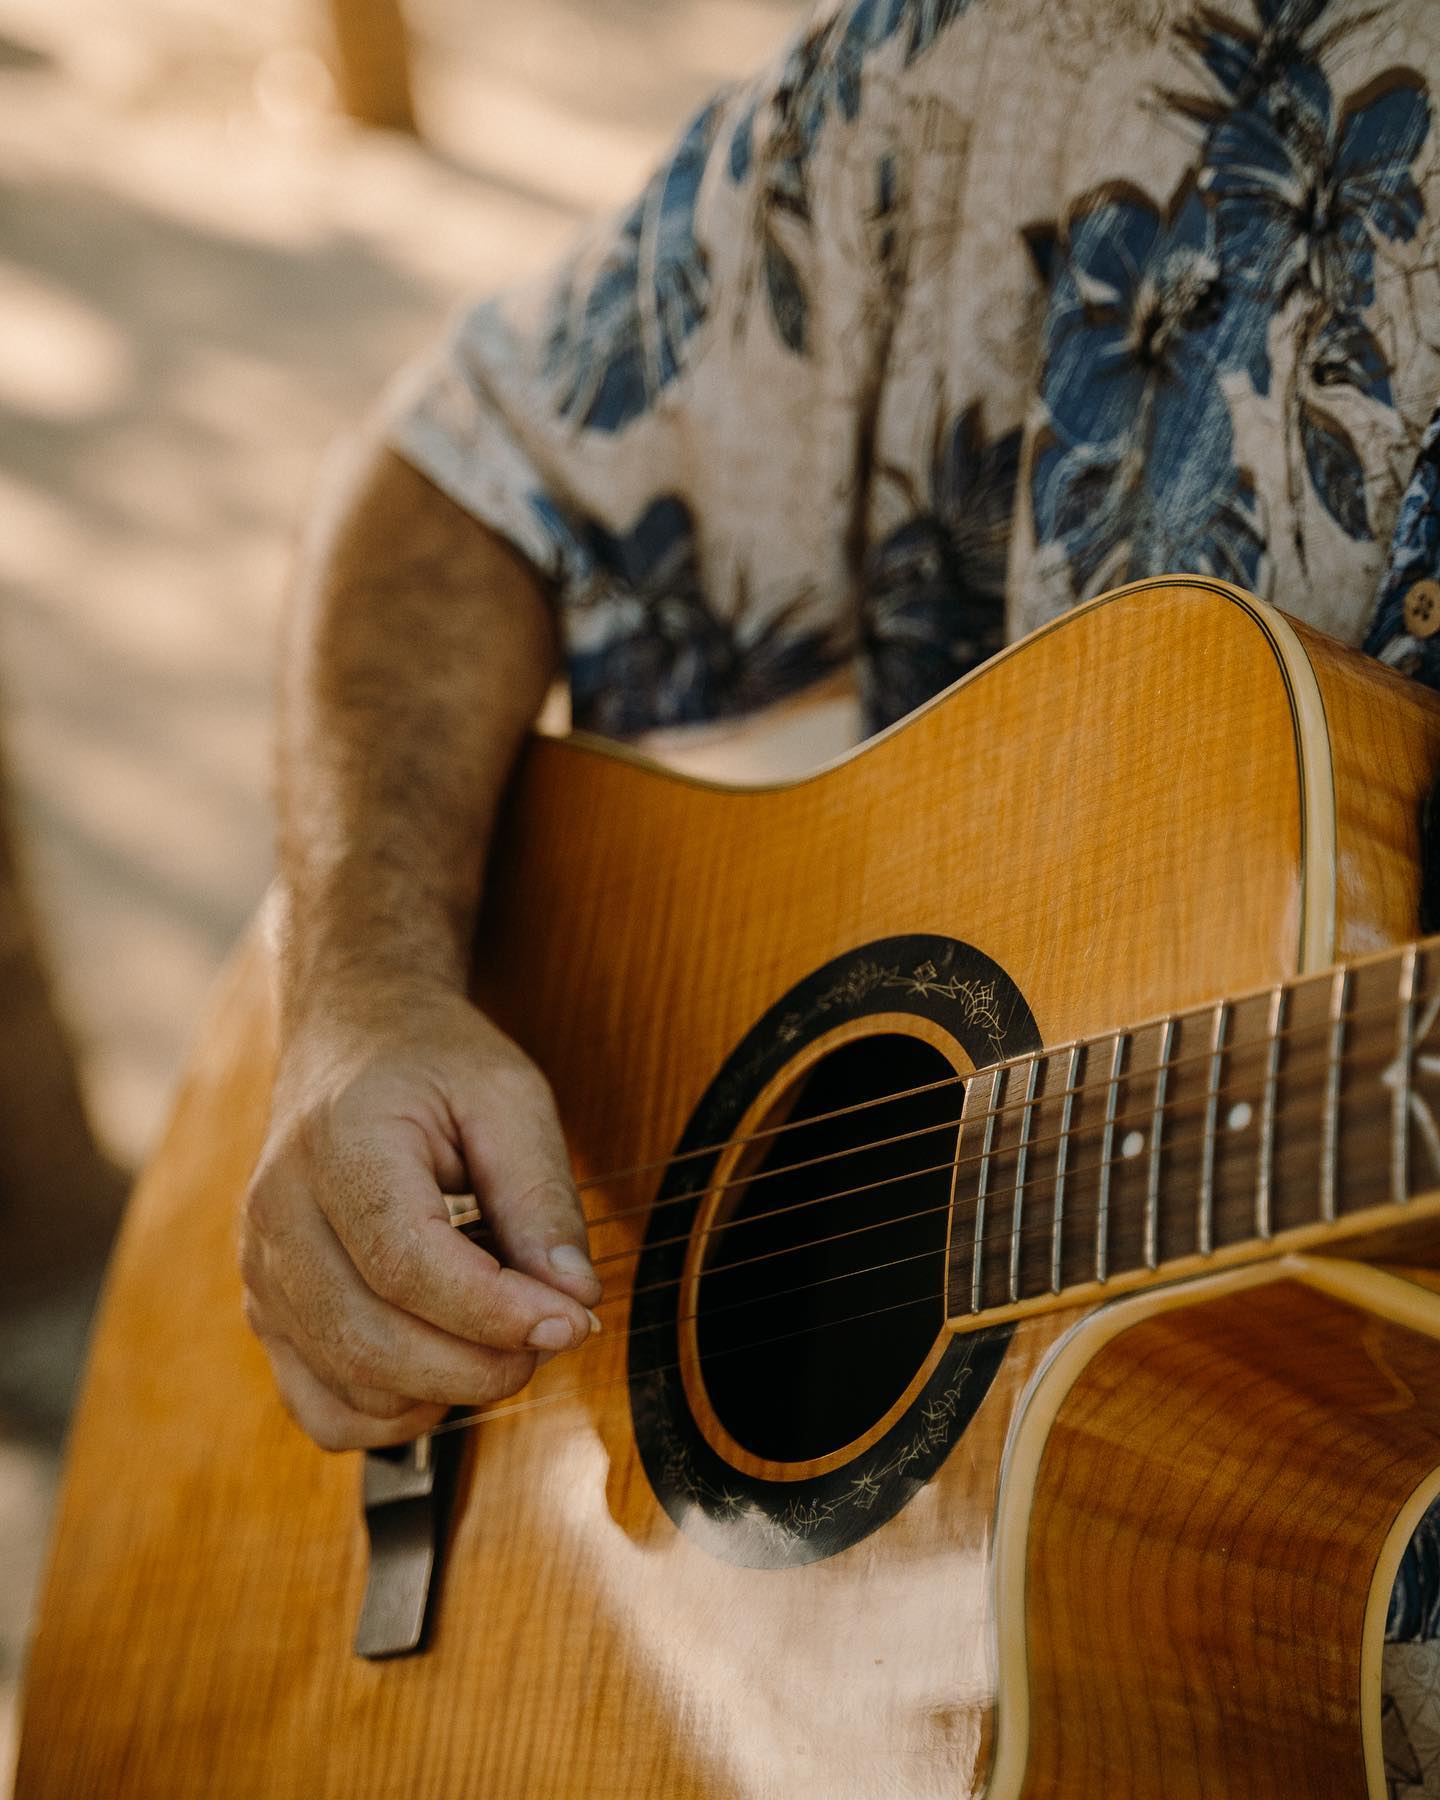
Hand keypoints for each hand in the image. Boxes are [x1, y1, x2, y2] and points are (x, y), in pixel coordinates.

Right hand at [240, 986, 600, 1450]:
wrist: (350, 1041)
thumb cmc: (432, 1065)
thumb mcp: (507, 1096)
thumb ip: (540, 1195)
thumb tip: (573, 1298)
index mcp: (338, 1142)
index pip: (405, 1262)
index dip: (494, 1310)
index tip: (572, 1319)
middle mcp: (279, 1212)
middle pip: (368, 1338)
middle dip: (479, 1364)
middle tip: (556, 1335)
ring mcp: (262, 1270)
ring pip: (347, 1382)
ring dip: (446, 1389)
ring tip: (508, 1336)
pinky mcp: (268, 1311)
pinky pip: (320, 1407)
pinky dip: (393, 1415)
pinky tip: (446, 1372)